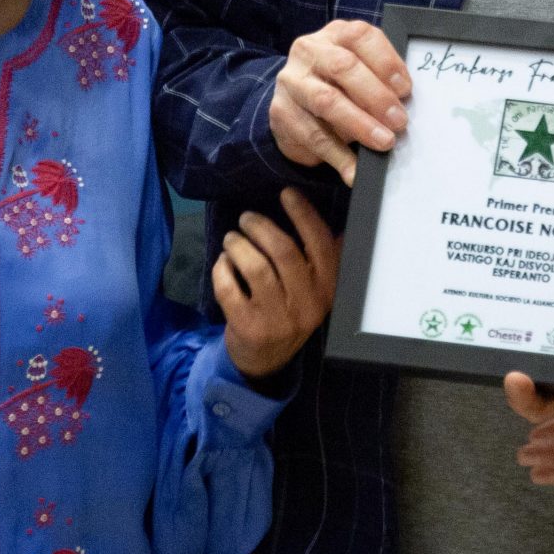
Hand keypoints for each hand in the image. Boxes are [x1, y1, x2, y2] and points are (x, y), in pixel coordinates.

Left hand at [215, 187, 340, 379]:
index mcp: (327, 288)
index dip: (303, 214)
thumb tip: (331, 216)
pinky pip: (230, 288)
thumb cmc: (291, 311)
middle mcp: (307, 304)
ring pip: (255, 267)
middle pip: (283, 251)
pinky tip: (222, 263)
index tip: (286, 193)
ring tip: (232, 238)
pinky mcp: (248, 327)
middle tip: (246, 218)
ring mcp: (277, 318)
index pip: (320, 243)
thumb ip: (323, 258)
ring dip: (239, 245)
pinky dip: (222, 269)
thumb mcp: (314, 289)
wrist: (267, 360)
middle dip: (261, 227)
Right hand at [270, 19, 410, 183]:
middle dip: (376, 96)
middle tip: (399, 121)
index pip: (360, 37)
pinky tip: (355, 171)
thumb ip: (380, 79)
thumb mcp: (360, 73)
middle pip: (343, 67)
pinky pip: (313, 136)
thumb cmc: (340, 85)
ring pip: (327, 101)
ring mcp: (292, 81)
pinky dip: (338, 156)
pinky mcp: (281, 113)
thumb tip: (406, 104)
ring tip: (384, 143)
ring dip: (360, 125)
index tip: (406, 89)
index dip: (386, 61)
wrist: (295, 104)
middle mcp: (309, 51)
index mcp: (335, 34)